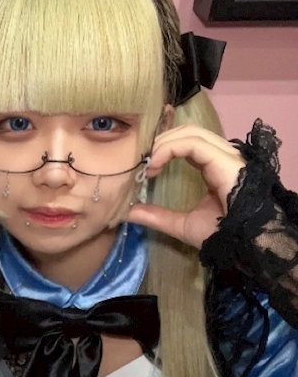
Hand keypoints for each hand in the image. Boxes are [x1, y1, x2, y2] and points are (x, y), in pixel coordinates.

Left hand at [127, 125, 244, 248]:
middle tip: (142, 159)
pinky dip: (170, 148)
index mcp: (215, 167)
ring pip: (191, 132)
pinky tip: (155, 163)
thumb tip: (130, 213)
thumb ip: (158, 217)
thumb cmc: (221, 235)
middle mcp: (223, 156)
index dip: (163, 148)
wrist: (247, 244)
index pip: (188, 143)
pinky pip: (194, 143)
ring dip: (164, 142)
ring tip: (148, 161)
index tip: (145, 167)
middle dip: (162, 141)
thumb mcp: (183, 225)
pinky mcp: (225, 159)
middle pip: (189, 132)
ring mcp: (226, 155)